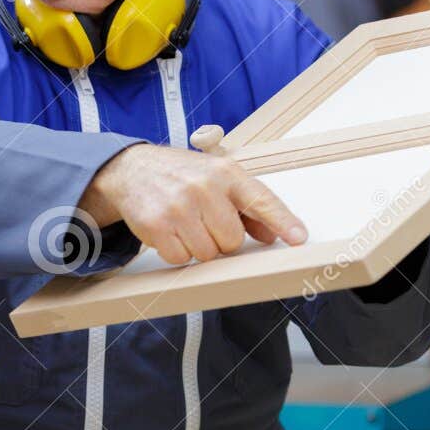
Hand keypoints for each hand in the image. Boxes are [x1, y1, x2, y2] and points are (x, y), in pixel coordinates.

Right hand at [77, 143, 306, 265]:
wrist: (131, 169)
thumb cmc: (181, 175)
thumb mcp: (217, 178)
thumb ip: (247, 206)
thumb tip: (272, 236)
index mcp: (226, 173)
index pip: (261, 200)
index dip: (283, 222)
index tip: (298, 239)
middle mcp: (204, 187)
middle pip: (232, 241)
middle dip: (221, 239)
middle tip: (205, 221)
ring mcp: (179, 206)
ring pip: (207, 254)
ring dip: (198, 247)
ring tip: (186, 223)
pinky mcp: (157, 225)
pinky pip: (181, 259)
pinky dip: (177, 252)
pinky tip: (170, 231)